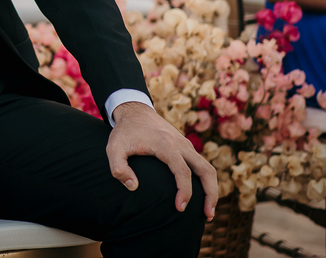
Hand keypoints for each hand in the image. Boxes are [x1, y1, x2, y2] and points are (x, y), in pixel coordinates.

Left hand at [107, 102, 218, 220]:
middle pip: (206, 170)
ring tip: (208, 211)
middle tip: (208, 215)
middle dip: (211, 194)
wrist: (134, 110)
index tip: (180, 208)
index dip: (184, 191)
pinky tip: (199, 195)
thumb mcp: (113, 148)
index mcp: (165, 145)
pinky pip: (201, 165)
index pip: (183, 171)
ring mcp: (185, 145)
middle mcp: (180, 144)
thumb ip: (118, 168)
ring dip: (212, 189)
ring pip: (208, 167)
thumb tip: (133, 187)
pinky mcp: (185, 146)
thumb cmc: (124, 131)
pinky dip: (205, 180)